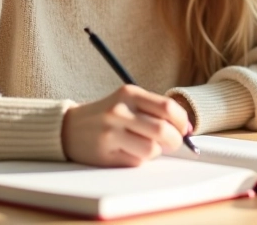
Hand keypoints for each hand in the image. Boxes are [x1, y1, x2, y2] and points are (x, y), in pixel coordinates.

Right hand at [61, 85, 191, 166]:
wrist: (69, 128)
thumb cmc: (107, 116)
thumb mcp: (128, 102)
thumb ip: (156, 111)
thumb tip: (187, 129)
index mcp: (129, 94)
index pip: (168, 108)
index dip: (182, 122)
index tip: (184, 129)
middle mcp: (119, 111)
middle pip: (163, 130)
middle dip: (175, 141)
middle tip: (172, 143)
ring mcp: (111, 133)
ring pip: (152, 150)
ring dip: (156, 152)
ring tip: (146, 146)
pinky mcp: (106, 154)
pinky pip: (137, 161)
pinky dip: (139, 159)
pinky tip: (127, 151)